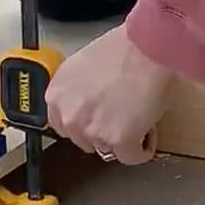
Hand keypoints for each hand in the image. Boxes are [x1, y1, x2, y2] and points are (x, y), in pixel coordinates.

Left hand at [45, 26, 170, 165]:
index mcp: (56, 95)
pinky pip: (132, 156)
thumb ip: (77, 91)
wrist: (146, 47)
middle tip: (120, 114)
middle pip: (84, 139)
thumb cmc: (123, 48)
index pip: (62, 124)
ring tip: (137, 118)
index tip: (97, 117)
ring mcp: (92, 131)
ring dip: (121, 139)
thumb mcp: (83, 66)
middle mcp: (69, 116)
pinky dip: (142, 149)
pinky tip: (148, 132)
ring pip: (107, 149)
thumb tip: (90, 104)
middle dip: (101, 130)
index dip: (85, 120)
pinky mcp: (118, 141)